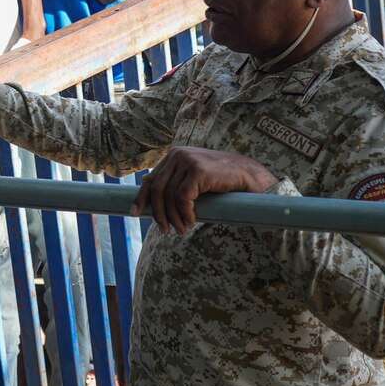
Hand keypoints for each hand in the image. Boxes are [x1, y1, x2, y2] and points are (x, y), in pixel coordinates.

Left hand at [131, 146, 277, 232]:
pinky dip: (184, 213)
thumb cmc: (221, 181)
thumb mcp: (193, 179)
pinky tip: (191, 222)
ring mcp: (188, 161)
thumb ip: (175, 183)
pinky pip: (182, 198)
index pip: (151, 178)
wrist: (249, 175)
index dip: (141, 197)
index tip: (135, 213)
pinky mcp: (198, 171)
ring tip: (181, 230)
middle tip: (163, 230)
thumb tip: (152, 202)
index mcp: (174, 155)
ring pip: (168, 195)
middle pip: (157, 189)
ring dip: (173, 217)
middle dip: (158, 212)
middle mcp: (178, 155)